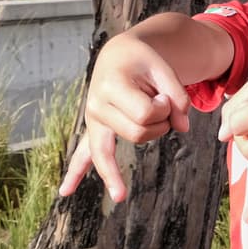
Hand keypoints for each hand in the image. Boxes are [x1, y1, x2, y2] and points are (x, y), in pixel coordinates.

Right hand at [59, 35, 191, 201]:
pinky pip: (82, 155)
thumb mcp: (164, 68)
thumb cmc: (142, 61)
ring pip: (110, 153)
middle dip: (160, 123)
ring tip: (150, 141)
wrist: (118, 56)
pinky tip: (66, 192)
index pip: (145, 114)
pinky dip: (76, 174)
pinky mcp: (94, 130)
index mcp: (111, 85)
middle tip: (162, 104)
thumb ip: (179, 96)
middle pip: (137, 134)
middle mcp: (96, 105)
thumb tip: (182, 127)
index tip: (165, 95)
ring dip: (145, 137)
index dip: (164, 108)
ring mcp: (93, 120)